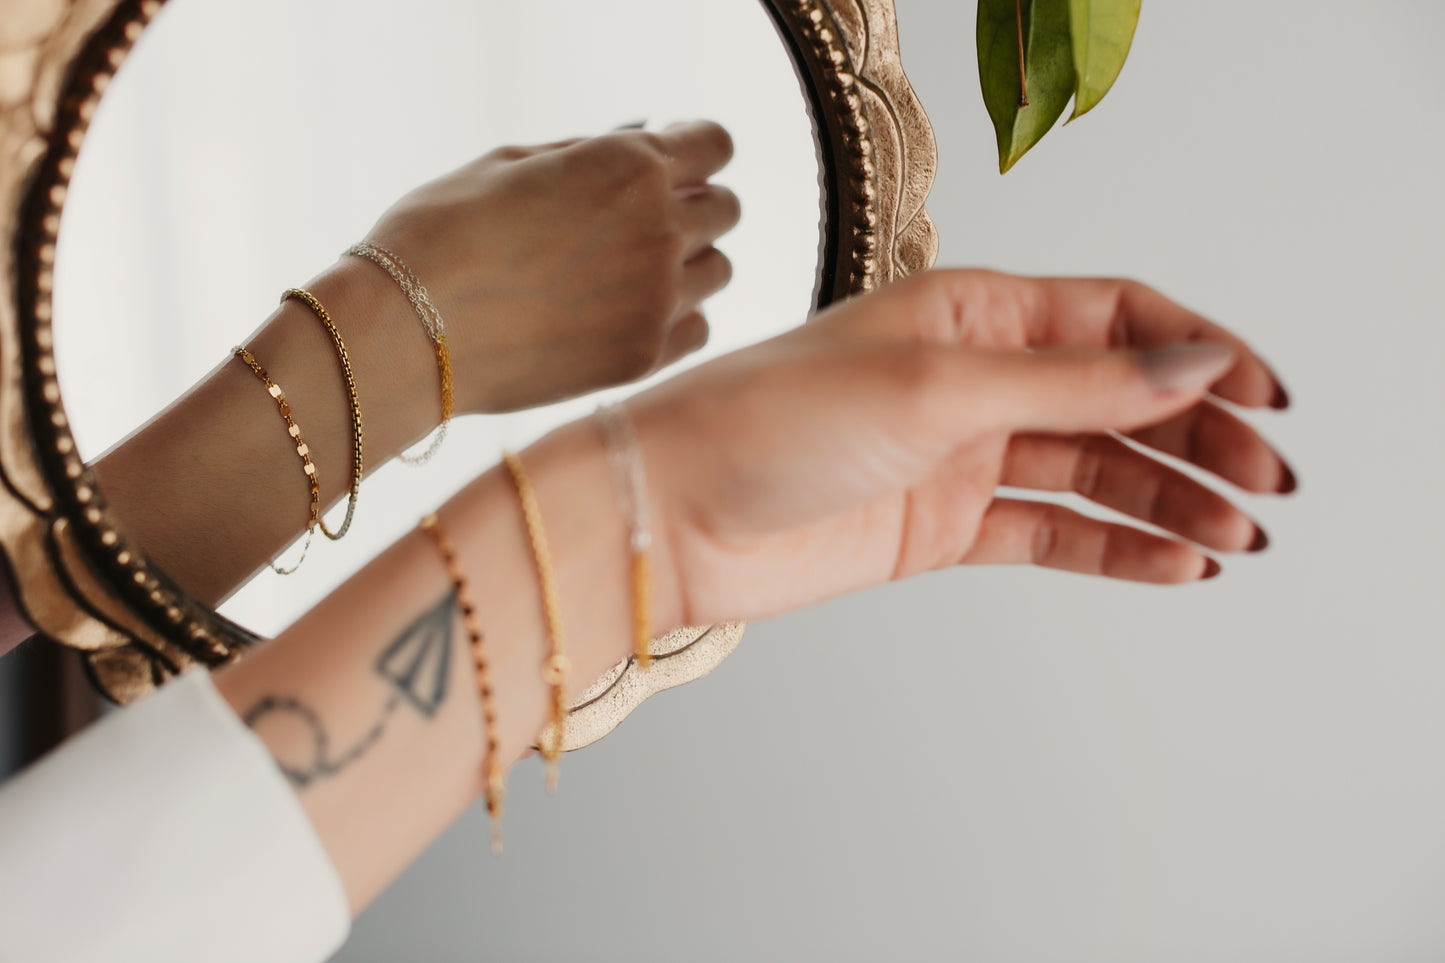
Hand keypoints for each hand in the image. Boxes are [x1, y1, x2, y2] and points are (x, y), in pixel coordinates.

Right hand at [360, 120, 739, 412]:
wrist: (405, 332)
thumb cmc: (443, 232)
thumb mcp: (511, 162)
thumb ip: (591, 150)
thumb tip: (645, 135)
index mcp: (630, 166)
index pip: (714, 144)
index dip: (694, 148)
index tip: (670, 162)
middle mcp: (660, 230)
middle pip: (725, 209)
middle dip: (693, 205)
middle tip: (641, 220)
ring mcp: (659, 299)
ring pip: (718, 271)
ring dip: (687, 264)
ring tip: (625, 272)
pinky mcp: (644, 358)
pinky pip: (698, 329)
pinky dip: (677, 319)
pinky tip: (628, 315)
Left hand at [629, 270, 1294, 625]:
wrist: (674, 512)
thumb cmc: (774, 419)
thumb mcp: (937, 386)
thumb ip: (1071, 383)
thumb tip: (1192, 360)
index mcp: (974, 311)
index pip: (1116, 318)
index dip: (1198, 351)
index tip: (1264, 395)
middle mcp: (974, 377)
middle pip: (1119, 399)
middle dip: (1200, 436)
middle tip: (1267, 482)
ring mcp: (960, 455)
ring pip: (1094, 470)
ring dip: (1170, 499)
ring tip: (1237, 535)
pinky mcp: (939, 526)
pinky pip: (1049, 532)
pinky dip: (1114, 548)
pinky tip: (1173, 563)